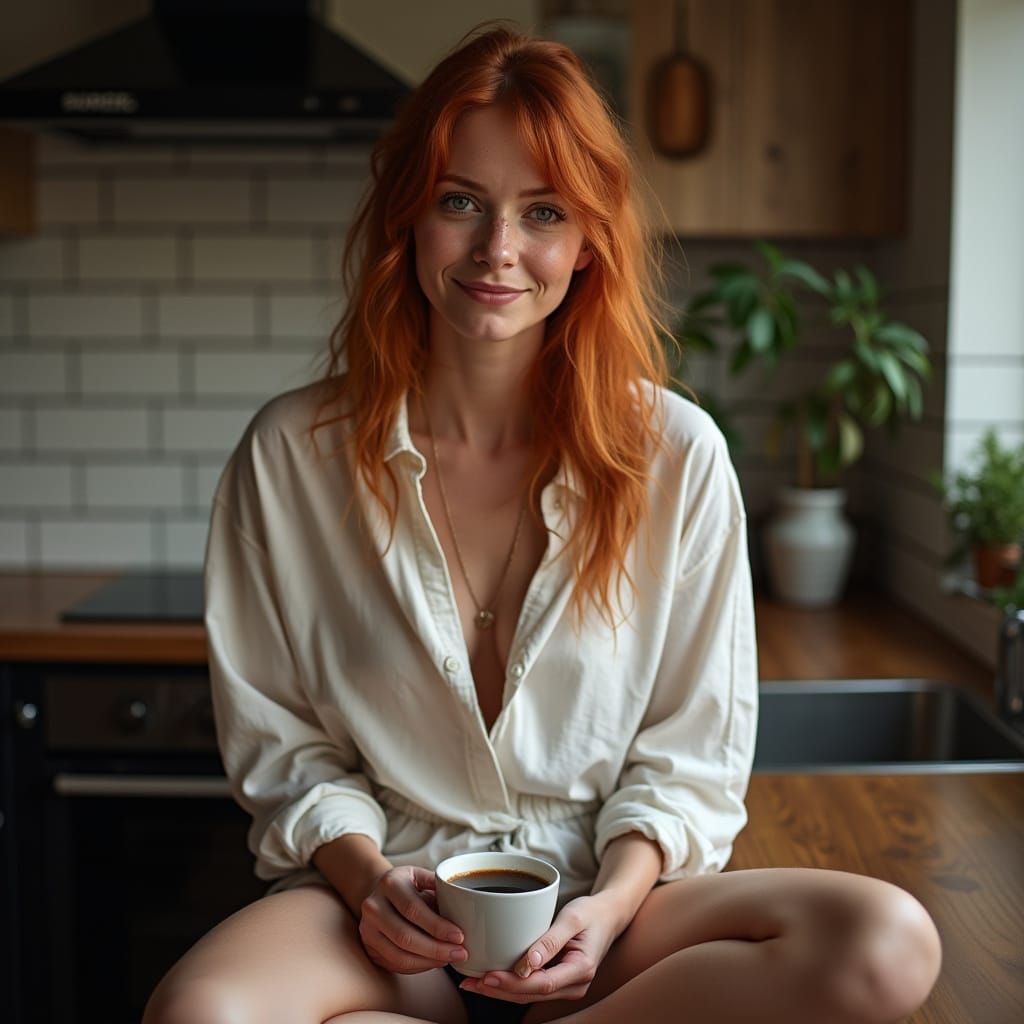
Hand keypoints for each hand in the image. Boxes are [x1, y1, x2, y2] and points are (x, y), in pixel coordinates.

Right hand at [358, 865, 468, 974]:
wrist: (378, 891)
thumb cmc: (407, 884)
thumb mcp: (421, 876)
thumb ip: (440, 888)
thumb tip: (467, 907)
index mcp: (389, 883)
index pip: (413, 909)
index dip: (437, 926)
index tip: (459, 936)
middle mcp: (373, 906)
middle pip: (405, 936)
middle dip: (436, 949)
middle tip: (460, 953)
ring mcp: (367, 929)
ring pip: (399, 955)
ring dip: (429, 961)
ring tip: (450, 959)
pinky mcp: (368, 947)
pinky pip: (395, 964)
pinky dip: (418, 967)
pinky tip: (434, 962)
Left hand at [457, 893, 619, 1003]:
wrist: (608, 915)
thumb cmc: (590, 913)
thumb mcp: (572, 919)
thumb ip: (551, 940)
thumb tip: (528, 964)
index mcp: (580, 970)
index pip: (541, 984)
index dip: (512, 983)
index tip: (487, 975)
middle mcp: (574, 985)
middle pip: (531, 995)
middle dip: (499, 990)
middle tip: (470, 982)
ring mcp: (567, 986)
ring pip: (529, 995)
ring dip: (501, 990)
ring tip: (472, 982)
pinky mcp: (558, 981)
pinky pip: (532, 988)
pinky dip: (510, 984)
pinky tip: (491, 978)